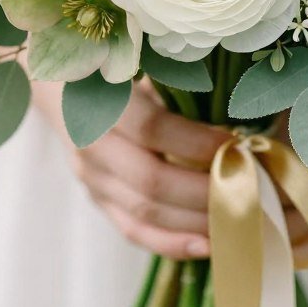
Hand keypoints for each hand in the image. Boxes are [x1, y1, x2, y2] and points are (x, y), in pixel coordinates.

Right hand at [35, 76, 229, 259]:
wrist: (58, 84)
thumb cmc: (111, 65)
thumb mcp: (136, 60)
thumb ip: (173, 79)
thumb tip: (231, 99)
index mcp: (100, 102)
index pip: (151, 128)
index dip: (195, 141)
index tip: (236, 143)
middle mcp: (92, 145)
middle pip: (151, 181)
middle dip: (205, 189)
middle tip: (249, 188)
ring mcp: (92, 178)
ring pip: (145, 213)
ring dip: (195, 221)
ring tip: (237, 219)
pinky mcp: (98, 199)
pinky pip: (134, 230)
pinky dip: (172, 242)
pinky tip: (207, 246)